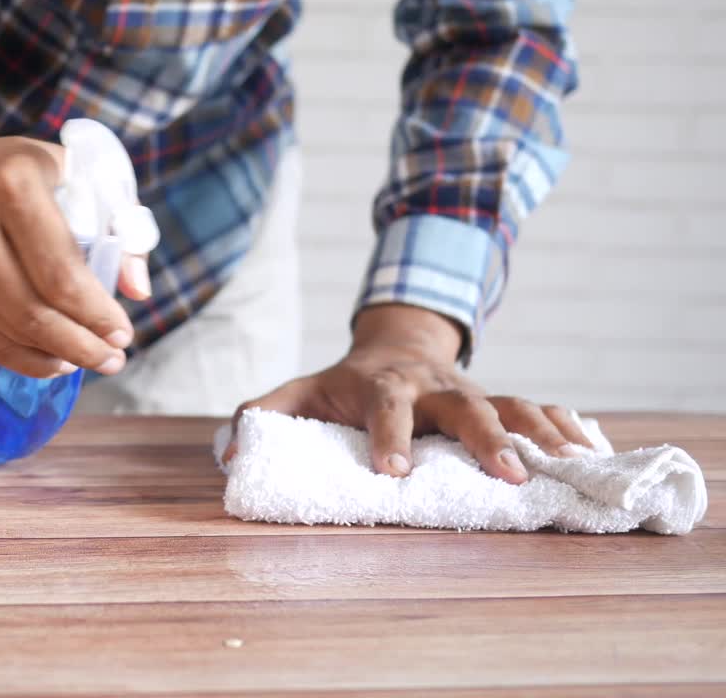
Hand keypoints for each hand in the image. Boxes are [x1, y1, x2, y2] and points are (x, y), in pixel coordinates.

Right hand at [0, 127, 151, 378]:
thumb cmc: (17, 171)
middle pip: (33, 310)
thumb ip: (119, 224)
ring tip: (90, 361)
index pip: (61, 270)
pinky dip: (24, 360)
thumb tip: (138, 291)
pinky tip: (54, 362)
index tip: (123, 333)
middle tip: (113, 359)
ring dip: (58, 356)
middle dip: (83, 345)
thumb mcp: (76, 173)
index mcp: (12, 182)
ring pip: (11, 331)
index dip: (96, 313)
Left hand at [225, 304, 595, 483]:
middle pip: (465, 405)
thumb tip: (230, 454)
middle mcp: (432, 386)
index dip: (388, 438)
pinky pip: (539, 407)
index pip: (384, 408)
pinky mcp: (497, 398)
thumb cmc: (341, 383)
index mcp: (380, 385)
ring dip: (541, 432)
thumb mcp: (297, 392)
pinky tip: (591, 450)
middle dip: (487, 438)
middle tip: (511, 476)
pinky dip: (567, 425)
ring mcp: (470, 389)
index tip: (392, 474)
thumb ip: (260, 415)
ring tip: (570, 463)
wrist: (394, 345)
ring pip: (512, 403)